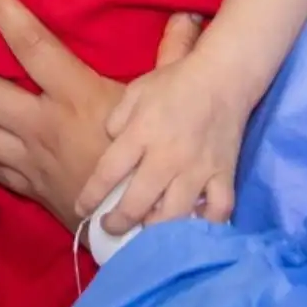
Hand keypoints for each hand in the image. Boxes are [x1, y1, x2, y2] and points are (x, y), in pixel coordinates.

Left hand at [0, 0, 203, 226]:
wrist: (146, 230)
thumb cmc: (155, 160)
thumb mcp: (164, 102)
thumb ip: (173, 54)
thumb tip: (187, 16)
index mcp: (75, 96)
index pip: (30, 44)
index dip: (3, 10)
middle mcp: (43, 125)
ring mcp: (31, 159)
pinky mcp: (30, 186)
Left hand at [76, 57, 245, 235]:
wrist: (224, 75)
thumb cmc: (175, 83)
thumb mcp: (135, 92)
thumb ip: (116, 122)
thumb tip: (110, 148)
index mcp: (141, 133)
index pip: (108, 173)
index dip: (90, 197)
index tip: (82, 210)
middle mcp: (167, 157)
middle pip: (137, 203)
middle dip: (118, 222)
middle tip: (110, 226)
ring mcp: (197, 169)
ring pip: (174, 216)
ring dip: (154, 230)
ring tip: (145, 231)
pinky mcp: (224, 175)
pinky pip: (217, 211)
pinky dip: (205, 224)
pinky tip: (192, 227)